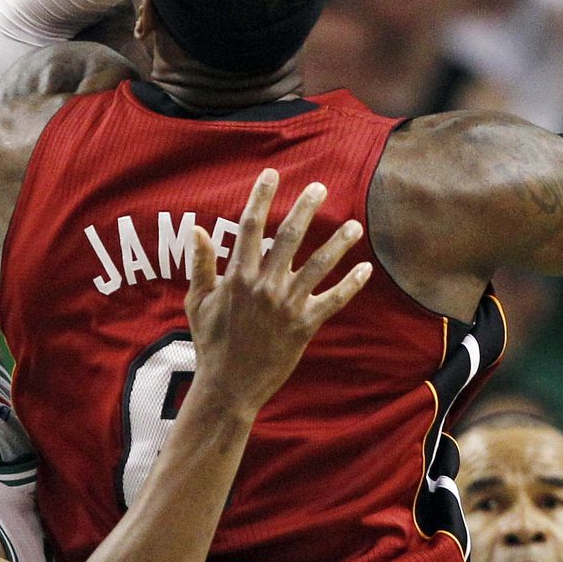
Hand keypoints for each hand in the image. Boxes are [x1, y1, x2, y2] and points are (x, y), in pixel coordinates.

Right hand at [184, 170, 369, 413]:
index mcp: (237, 276)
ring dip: (338, 244)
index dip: (261, 198)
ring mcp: (286, 305)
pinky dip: (350, 285)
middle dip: (305, 209)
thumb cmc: (211, 343)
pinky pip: (333, 301)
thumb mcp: (197, 302)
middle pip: (288, 237)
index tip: (271, 175)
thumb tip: (197, 230)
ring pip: (318, 266)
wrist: (228, 385)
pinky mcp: (304, 326)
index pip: (250, 227)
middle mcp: (264, 285)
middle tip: (320, 187)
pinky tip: (365, 269)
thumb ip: (200, 265)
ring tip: (355, 226)